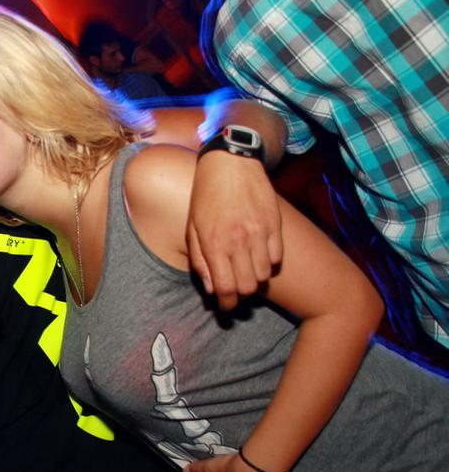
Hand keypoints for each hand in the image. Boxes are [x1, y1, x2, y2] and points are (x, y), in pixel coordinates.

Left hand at [188, 151, 281, 309]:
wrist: (230, 164)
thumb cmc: (206, 197)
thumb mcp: (193, 228)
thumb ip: (200, 261)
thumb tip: (212, 289)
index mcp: (214, 243)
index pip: (225, 288)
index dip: (227, 304)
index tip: (227, 307)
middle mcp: (238, 240)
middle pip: (247, 287)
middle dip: (240, 295)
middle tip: (235, 291)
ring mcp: (259, 232)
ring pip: (264, 275)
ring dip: (255, 279)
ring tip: (246, 271)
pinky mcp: (275, 224)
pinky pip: (277, 257)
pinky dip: (268, 263)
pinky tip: (258, 255)